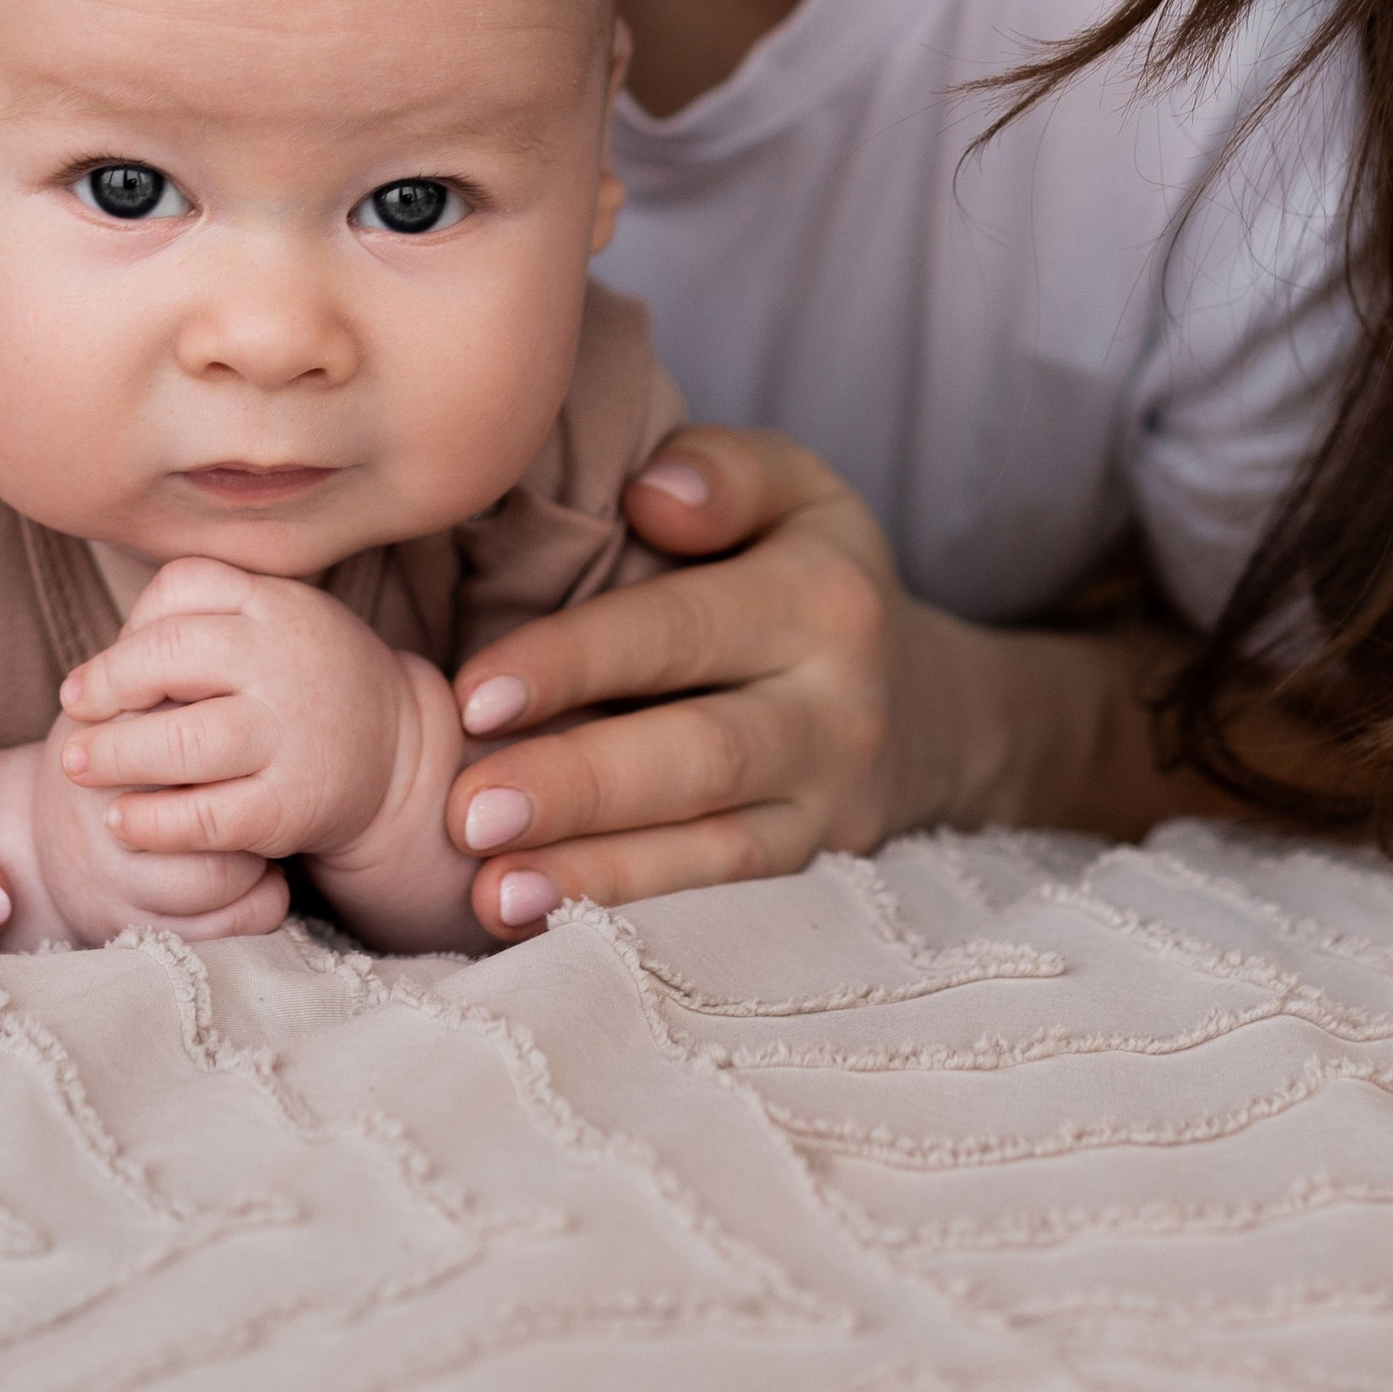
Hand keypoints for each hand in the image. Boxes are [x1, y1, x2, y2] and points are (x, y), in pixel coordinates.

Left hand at [57, 558, 474, 948]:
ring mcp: (290, 734)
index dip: (129, 624)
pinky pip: (206, 817)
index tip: (98, 669)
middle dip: (106, 685)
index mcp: (274, 604)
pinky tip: (122, 821)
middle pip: (171, 654)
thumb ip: (201, 619)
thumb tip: (104, 661)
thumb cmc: (301, 678)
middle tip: (73, 711)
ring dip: (115, 756)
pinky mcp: (291, 804)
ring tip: (78, 765)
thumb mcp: (271, 619)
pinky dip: (152, 822)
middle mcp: (283, 661)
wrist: (394, 748)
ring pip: (182, 742)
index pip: (186, 585)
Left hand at [442, 429, 908, 935]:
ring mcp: (826, 806)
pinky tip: (535, 919)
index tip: (471, 694)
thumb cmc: (807, 573)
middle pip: (700, 754)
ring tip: (491, 888)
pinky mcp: (808, 871)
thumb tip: (649, 493)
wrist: (924, 706)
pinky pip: (716, 898)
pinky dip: (626, 912)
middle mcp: (834, 711)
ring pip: (713, 849)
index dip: (576, 662)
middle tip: (468, 811)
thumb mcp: (793, 489)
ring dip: (597, 874)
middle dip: (580, 785)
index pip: (683, 630)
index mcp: (819, 598)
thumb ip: (725, 472)